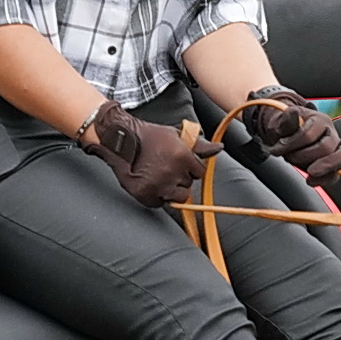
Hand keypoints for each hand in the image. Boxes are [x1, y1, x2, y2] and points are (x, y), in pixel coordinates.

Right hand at [82, 102, 218, 207]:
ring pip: (179, 197)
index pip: (199, 172)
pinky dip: (157, 197)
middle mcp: (173, 173)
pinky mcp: (146, 195)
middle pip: (189, 184)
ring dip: (172, 189)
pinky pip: (161, 203)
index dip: (190, 167)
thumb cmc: (148, 136)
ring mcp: (159, 186)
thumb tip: (219, 148)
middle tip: (166, 167)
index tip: (179, 163)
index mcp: (183, 156)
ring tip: (159, 176)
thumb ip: (199, 145)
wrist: (121, 140)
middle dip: (181, 177)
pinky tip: (150, 183)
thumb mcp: (176, 136)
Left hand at [246, 86, 340, 187]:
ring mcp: (336, 148)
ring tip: (309, 172)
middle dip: (304, 156)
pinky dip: (325, 179)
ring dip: (324, 167)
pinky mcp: (336, 163)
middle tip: (289, 157)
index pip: (309, 134)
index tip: (276, 149)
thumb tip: (292, 113)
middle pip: (326, 147)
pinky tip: (310, 180)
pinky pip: (337, 172)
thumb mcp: (282, 122)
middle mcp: (332, 132)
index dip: (291, 144)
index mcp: (320, 119)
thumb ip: (286, 120)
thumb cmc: (287, 129)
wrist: (289, 136)